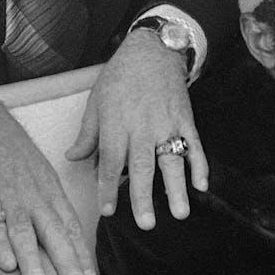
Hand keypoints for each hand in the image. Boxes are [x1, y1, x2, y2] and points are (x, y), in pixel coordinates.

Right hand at [0, 89, 95, 274]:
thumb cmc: (10, 153)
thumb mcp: (38, 175)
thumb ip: (47, 206)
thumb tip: (59, 239)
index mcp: (49, 191)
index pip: (69, 226)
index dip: (79, 253)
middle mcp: (34, 195)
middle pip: (53, 230)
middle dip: (66, 260)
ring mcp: (9, 195)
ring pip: (23, 229)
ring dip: (32, 258)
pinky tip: (6, 264)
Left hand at [66, 30, 207, 229]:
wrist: (153, 50)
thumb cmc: (120, 76)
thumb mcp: (96, 100)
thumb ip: (87, 134)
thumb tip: (72, 158)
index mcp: (116, 122)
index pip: (111, 160)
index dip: (108, 186)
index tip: (107, 210)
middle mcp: (142, 126)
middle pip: (142, 166)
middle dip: (143, 196)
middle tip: (146, 224)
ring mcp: (167, 123)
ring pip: (171, 159)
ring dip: (176, 187)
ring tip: (179, 213)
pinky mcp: (185, 119)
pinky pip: (194, 145)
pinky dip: (199, 165)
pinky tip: (201, 186)